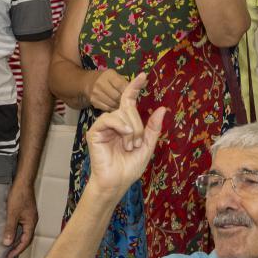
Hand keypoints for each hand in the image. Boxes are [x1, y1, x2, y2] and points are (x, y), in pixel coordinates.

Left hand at [2, 182, 36, 257]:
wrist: (23, 181)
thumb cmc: (19, 196)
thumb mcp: (12, 213)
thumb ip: (10, 228)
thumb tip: (7, 244)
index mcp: (31, 223)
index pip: (25, 242)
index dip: (16, 251)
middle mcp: (32, 221)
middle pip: (26, 239)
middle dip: (17, 248)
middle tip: (7, 255)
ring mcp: (30, 217)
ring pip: (24, 233)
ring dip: (17, 240)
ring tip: (8, 247)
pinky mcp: (26, 212)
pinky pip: (22, 227)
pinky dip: (16, 232)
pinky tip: (10, 232)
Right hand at [85, 72, 166, 197]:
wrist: (116, 182)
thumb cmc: (129, 167)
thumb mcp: (147, 146)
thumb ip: (153, 128)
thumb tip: (162, 108)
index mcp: (126, 123)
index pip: (129, 100)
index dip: (135, 87)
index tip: (143, 75)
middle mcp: (114, 122)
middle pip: (129, 108)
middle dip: (138, 125)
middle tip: (137, 143)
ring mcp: (103, 125)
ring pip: (121, 113)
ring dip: (131, 130)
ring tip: (129, 146)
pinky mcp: (95, 131)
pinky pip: (108, 118)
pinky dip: (120, 126)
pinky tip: (125, 135)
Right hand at [88, 68, 129, 110]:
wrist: (87, 82)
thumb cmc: (105, 79)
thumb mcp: (115, 76)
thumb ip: (126, 82)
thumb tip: (142, 85)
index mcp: (108, 75)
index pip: (120, 85)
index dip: (128, 92)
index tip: (132, 95)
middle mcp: (101, 84)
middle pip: (117, 96)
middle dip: (124, 101)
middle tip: (129, 102)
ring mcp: (96, 94)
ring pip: (112, 104)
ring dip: (119, 106)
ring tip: (123, 105)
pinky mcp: (93, 102)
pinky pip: (107, 108)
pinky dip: (113, 109)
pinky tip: (116, 108)